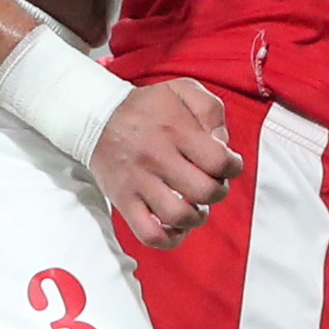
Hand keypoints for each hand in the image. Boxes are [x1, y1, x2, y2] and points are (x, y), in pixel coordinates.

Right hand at [92, 79, 240, 249]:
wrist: (95, 117)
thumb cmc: (145, 107)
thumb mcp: (182, 89)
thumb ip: (211, 110)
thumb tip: (223, 143)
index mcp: (176, 131)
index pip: (218, 161)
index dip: (233, 167)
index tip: (229, 165)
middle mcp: (157, 158)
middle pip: (204, 192)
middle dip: (219, 192)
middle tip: (213, 185)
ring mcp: (138, 182)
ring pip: (178, 216)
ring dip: (197, 217)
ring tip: (197, 206)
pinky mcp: (123, 200)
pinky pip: (148, 233)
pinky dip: (169, 239)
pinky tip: (178, 228)